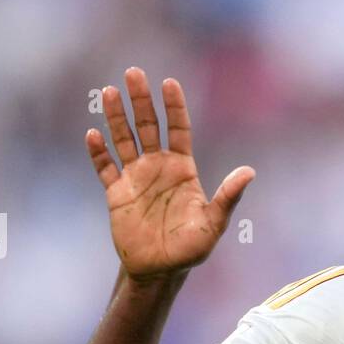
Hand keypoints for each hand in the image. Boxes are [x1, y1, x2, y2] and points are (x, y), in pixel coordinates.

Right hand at [86, 67, 253, 279]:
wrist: (161, 270)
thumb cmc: (191, 248)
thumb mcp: (214, 223)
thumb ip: (228, 197)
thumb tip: (249, 172)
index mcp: (182, 169)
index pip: (178, 129)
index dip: (174, 107)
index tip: (169, 83)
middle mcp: (157, 167)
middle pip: (147, 126)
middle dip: (141, 100)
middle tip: (133, 73)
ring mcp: (135, 178)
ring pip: (123, 140)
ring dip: (116, 117)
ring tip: (109, 92)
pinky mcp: (116, 193)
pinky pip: (105, 168)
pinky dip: (98, 153)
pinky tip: (94, 135)